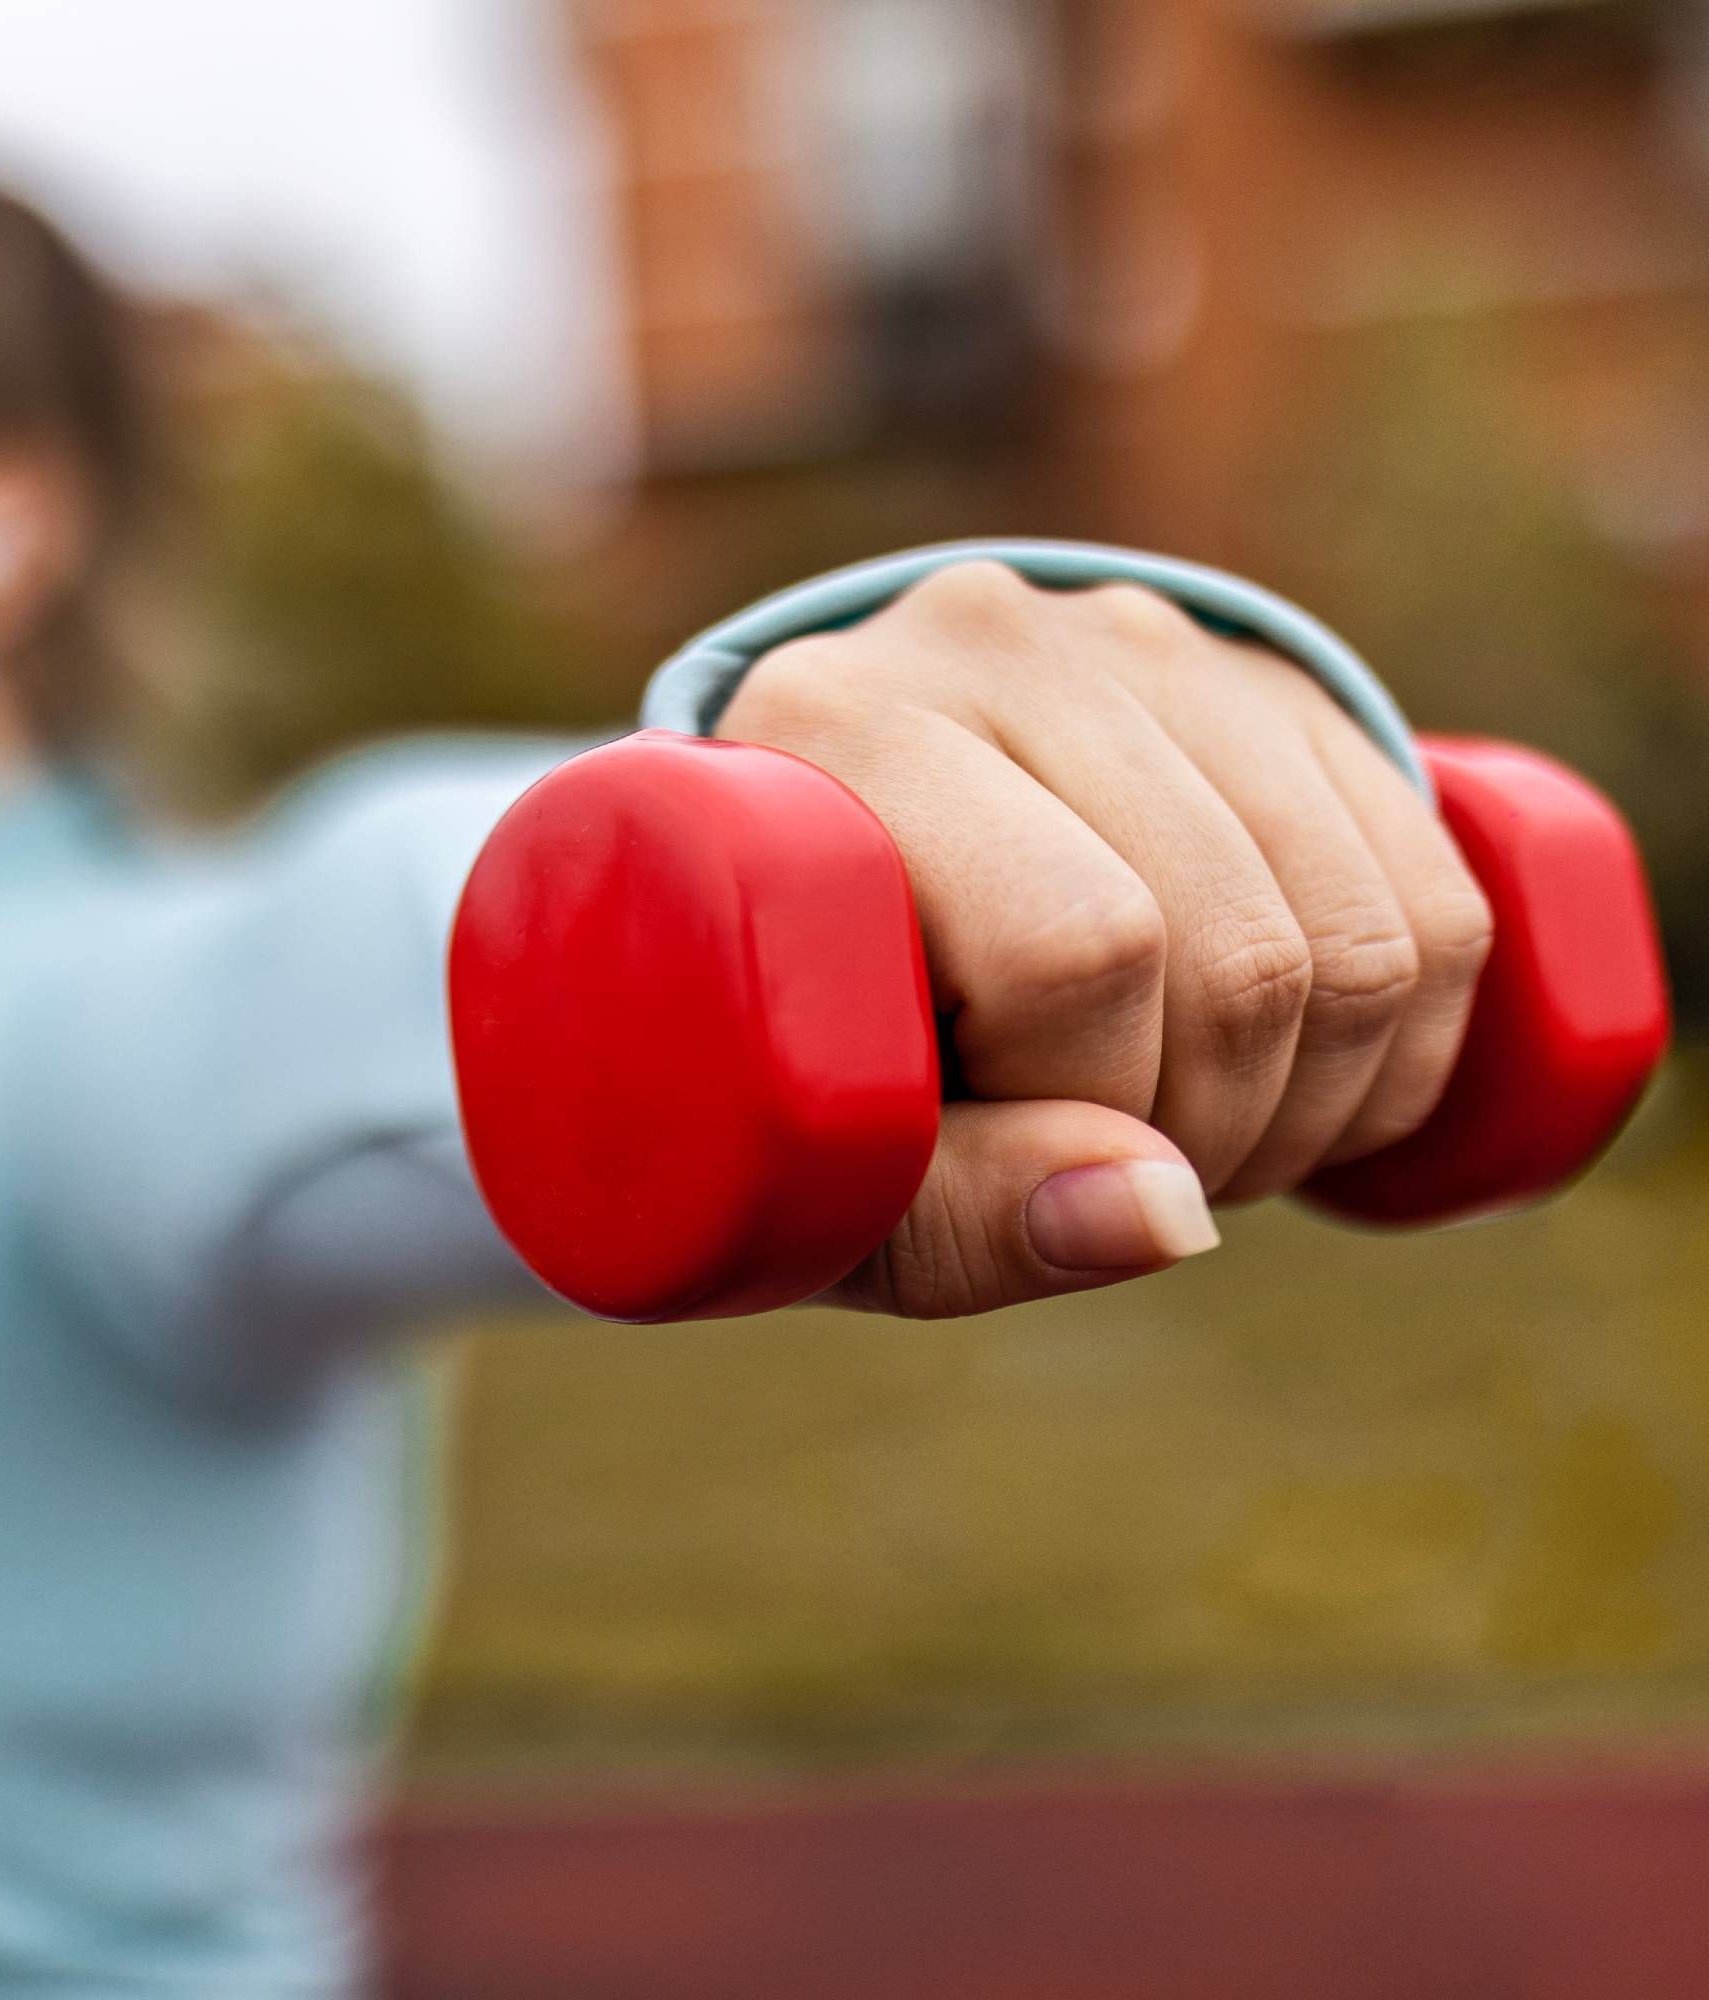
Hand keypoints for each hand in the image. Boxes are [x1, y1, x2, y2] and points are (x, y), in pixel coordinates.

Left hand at [718, 560, 1493, 1318]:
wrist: (781, 890)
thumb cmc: (765, 1057)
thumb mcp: (807, 1174)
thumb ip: (950, 1215)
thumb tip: (1171, 1214)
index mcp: (834, 726)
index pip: (1077, 942)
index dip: (1090, 1103)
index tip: (1015, 1153)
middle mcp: (989, 641)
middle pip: (1234, 945)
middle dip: (1211, 1130)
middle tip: (1114, 1173)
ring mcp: (1142, 642)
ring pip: (1361, 931)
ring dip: (1315, 1105)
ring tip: (1184, 1141)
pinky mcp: (1262, 685)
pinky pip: (1435, 894)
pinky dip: (1404, 1049)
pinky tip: (1297, 1092)